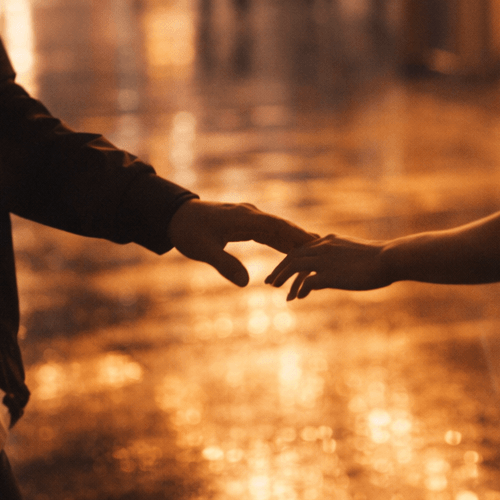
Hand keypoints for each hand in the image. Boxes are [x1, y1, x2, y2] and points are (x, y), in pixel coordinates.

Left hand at [168, 199, 314, 286]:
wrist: (175, 217)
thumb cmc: (188, 232)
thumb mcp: (204, 250)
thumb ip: (225, 265)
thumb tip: (246, 284)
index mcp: (245, 218)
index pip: (277, 226)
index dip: (296, 235)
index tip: (315, 244)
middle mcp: (250, 215)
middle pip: (282, 227)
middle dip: (301, 238)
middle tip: (325, 250)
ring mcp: (248, 219)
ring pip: (276, 230)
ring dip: (293, 241)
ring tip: (316, 254)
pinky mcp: (244, 225)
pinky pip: (268, 234)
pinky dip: (280, 243)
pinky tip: (292, 253)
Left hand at [265, 234, 394, 299]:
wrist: (389, 258)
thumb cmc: (378, 258)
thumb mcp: (354, 254)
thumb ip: (340, 258)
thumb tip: (333, 270)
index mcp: (328, 240)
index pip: (301, 247)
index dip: (289, 260)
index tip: (280, 269)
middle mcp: (323, 246)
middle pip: (292, 255)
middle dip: (279, 269)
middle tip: (269, 282)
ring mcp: (326, 259)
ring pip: (295, 266)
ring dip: (283, 277)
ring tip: (275, 288)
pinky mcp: (330, 274)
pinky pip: (308, 282)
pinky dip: (300, 289)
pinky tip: (298, 298)